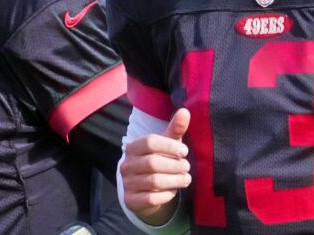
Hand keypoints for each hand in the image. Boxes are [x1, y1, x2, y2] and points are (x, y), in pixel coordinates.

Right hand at [119, 108, 191, 225]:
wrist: (146, 190)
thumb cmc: (159, 161)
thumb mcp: (167, 145)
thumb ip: (175, 129)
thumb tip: (185, 111)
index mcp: (133, 147)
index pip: (150, 142)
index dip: (169, 146)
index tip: (184, 151)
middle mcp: (126, 165)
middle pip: (152, 163)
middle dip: (174, 165)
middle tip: (187, 167)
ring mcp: (127, 183)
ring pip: (153, 182)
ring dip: (174, 181)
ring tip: (186, 179)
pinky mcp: (131, 201)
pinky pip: (151, 199)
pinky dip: (166, 195)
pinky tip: (173, 191)